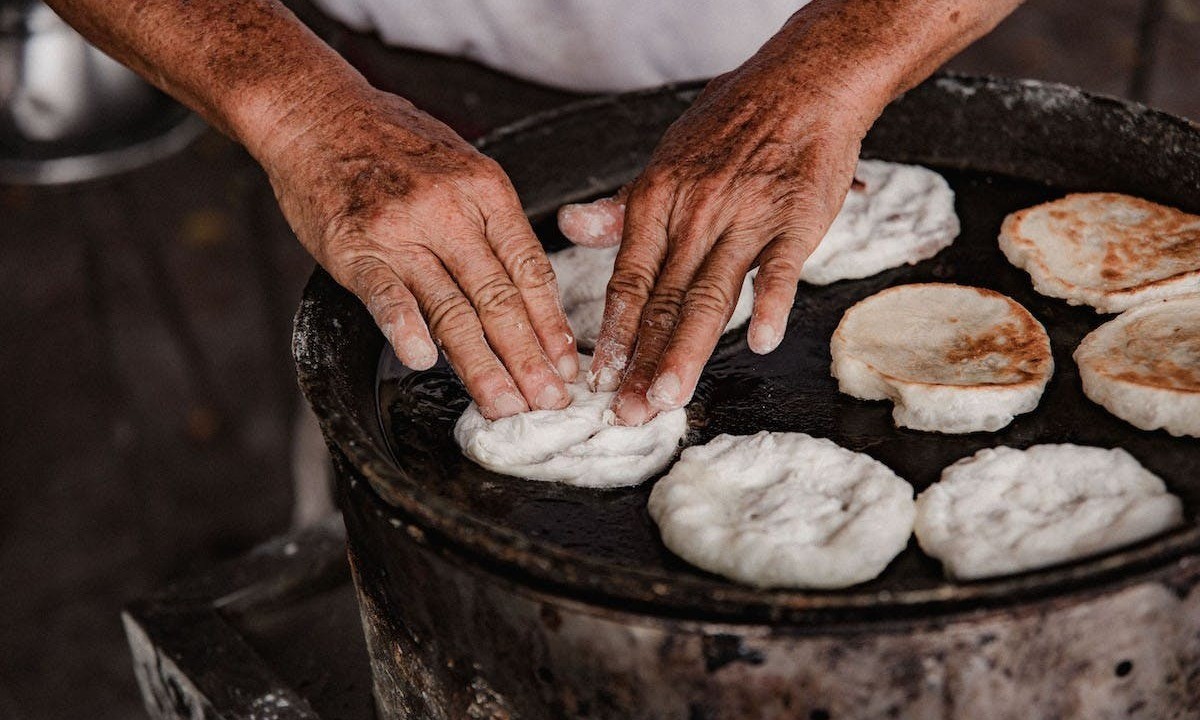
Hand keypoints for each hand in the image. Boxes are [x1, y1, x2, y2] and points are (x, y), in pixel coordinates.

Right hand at [259, 86, 577, 418]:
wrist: (317, 111)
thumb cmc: (391, 142)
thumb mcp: (462, 166)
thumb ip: (492, 225)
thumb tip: (529, 293)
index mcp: (486, 191)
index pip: (530, 269)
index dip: (550, 324)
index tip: (565, 365)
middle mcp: (449, 210)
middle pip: (498, 298)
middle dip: (528, 357)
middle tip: (547, 401)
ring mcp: (401, 230)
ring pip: (451, 308)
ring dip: (481, 364)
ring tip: (503, 403)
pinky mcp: (354, 246)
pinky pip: (386, 294)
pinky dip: (405, 328)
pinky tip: (422, 361)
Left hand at [589, 68, 870, 424]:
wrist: (802, 83)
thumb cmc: (731, 122)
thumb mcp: (664, 159)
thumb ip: (621, 207)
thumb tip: (571, 229)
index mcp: (657, 200)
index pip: (629, 281)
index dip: (613, 333)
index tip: (601, 379)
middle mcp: (694, 213)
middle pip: (664, 300)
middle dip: (642, 361)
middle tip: (628, 412)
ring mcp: (746, 218)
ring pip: (711, 295)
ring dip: (687, 351)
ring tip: (668, 397)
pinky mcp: (796, 220)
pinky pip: (782, 268)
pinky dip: (772, 304)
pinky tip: (761, 343)